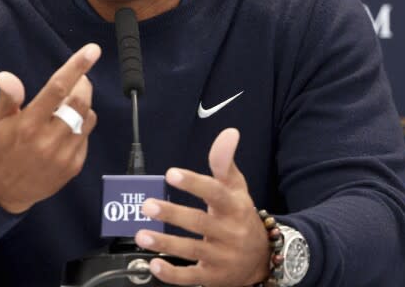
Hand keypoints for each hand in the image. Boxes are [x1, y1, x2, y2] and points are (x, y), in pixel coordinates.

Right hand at [0, 43, 100, 213]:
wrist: (4, 191)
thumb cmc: (1, 149)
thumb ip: (8, 97)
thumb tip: (6, 76)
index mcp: (28, 124)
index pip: (57, 88)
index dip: (76, 66)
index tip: (93, 50)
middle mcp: (48, 139)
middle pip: (80, 101)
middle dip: (83, 84)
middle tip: (78, 80)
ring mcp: (64, 155)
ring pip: (88, 117)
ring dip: (83, 106)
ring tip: (68, 107)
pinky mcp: (74, 166)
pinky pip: (86, 136)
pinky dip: (81, 127)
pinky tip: (65, 130)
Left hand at [134, 128, 269, 286]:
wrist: (263, 258)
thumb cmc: (241, 216)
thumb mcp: (237, 188)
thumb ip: (225, 162)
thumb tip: (229, 132)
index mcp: (235, 207)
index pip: (215, 193)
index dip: (194, 183)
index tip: (171, 174)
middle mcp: (230, 232)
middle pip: (200, 223)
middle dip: (172, 214)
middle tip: (147, 205)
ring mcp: (221, 257)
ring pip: (192, 250)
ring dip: (165, 243)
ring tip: (141, 235)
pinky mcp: (213, 277)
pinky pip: (192, 277)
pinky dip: (172, 274)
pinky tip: (154, 263)